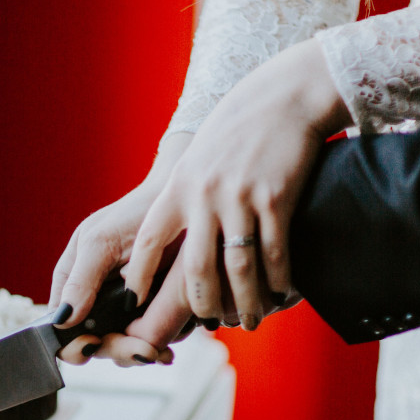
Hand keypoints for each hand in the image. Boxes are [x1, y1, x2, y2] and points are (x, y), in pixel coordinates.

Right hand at [50, 133, 191, 364]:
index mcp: (71, 286)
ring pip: (122, 346)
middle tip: (143, 351)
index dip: (74, 345)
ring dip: (140, 351)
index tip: (94, 346)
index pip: (61, 330)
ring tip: (158, 351)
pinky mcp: (150, 312)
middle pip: (95, 343)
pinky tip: (169, 348)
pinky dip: (159, 344)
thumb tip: (61, 321)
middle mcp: (93, 302)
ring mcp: (121, 309)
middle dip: (117, 350)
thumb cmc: (135, 213)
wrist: (184, 203)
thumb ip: (80, 281)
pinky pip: (149, 338)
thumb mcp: (100, 243)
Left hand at [121, 40, 351, 330]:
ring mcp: (240, 198)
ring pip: (238, 269)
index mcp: (177, 187)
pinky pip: (275, 253)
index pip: (149, 241)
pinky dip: (278, 280)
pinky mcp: (276, 197)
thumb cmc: (235, 132)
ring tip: (250, 320)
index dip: (140, 276)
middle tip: (210, 324)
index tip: (136, 303)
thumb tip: (168, 244)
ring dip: (245, 302)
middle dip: (202, 304)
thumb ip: (180, 198)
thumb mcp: (195, 160)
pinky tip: (282, 294)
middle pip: (195, 269)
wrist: (284, 96)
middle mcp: (203, 195)